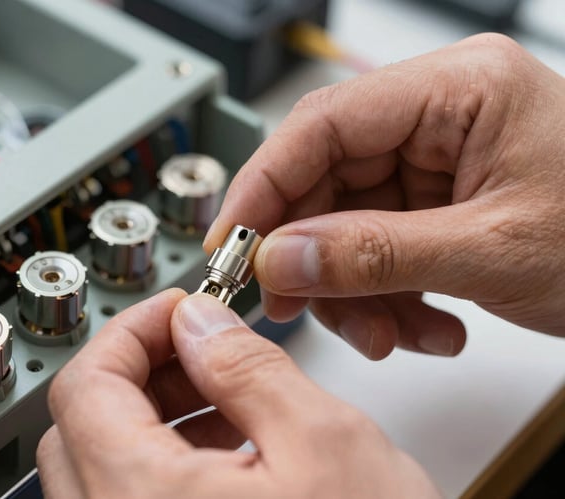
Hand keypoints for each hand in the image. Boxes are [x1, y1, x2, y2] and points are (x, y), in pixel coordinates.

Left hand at [37, 290, 437, 497]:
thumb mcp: (326, 445)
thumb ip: (248, 367)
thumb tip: (199, 323)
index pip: (85, 385)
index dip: (132, 330)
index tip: (177, 312)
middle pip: (81, 428)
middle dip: (142, 373)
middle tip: (203, 352)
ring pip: (100, 472)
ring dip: (152, 421)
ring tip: (227, 406)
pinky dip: (161, 471)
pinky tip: (226, 463)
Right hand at [205, 33, 564, 358]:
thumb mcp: (491, 251)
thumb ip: (374, 255)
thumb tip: (280, 260)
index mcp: (456, 90)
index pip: (322, 124)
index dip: (264, 186)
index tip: (233, 243)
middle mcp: (439, 117)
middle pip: (327, 178)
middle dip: (312, 255)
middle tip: (293, 306)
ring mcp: (437, 161)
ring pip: (347, 223)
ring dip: (356, 291)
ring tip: (387, 334)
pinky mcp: (440, 203)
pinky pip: (379, 247)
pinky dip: (387, 297)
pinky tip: (423, 326)